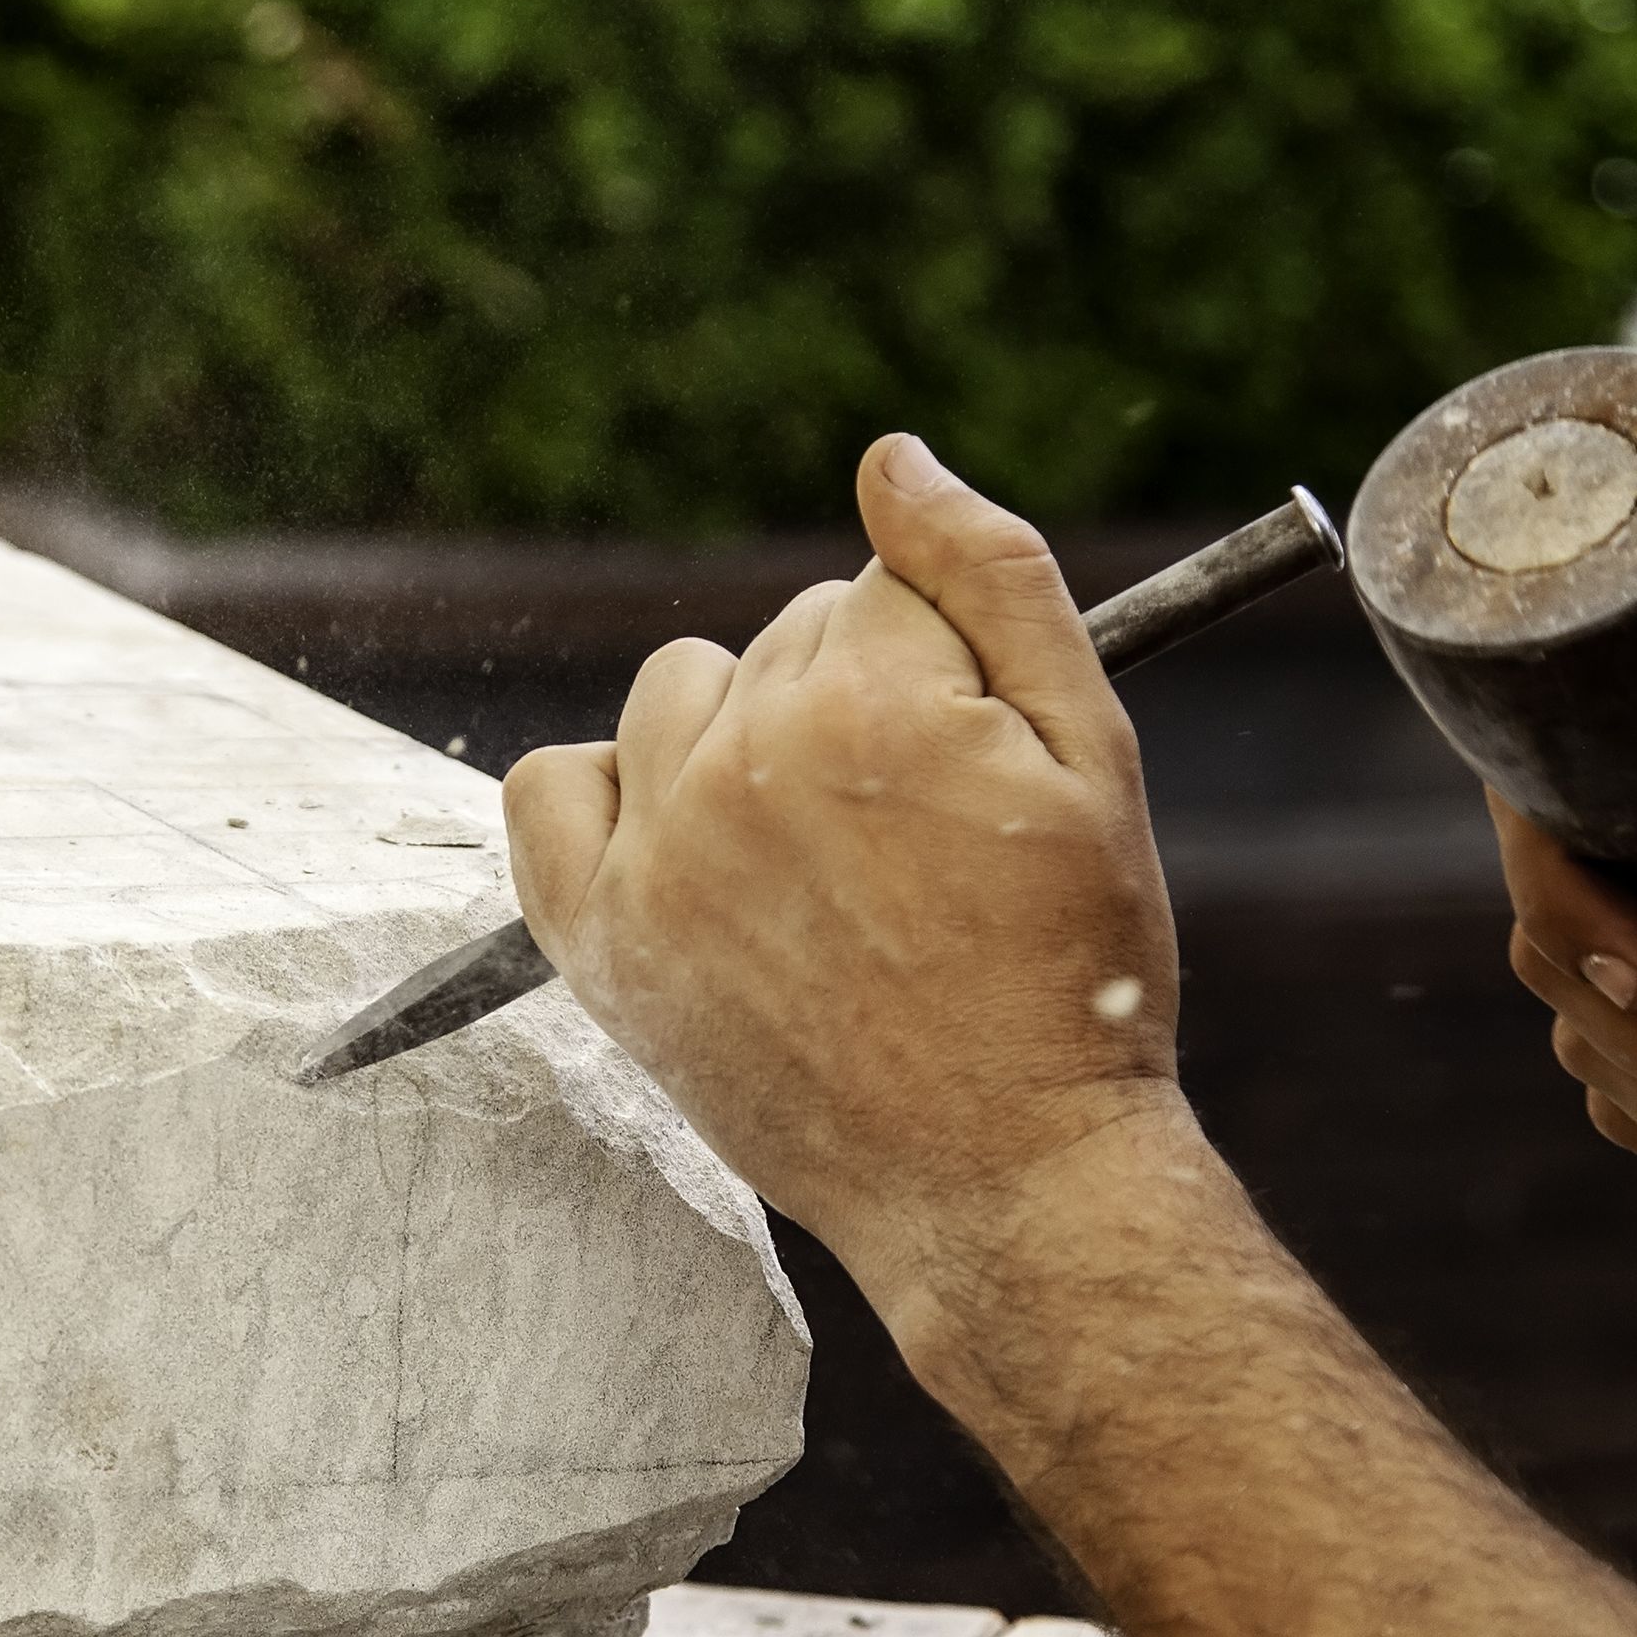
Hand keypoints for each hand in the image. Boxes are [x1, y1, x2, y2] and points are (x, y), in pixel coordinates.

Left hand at [502, 434, 1179, 1344]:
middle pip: (789, 638)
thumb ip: (994, 578)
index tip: (981, 772)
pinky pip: (546, 790)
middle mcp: (741, 761)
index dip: (954, 671)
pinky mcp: (602, 941)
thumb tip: (891, 455)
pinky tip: (684, 842)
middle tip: (924, 844)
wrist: (1002, 1180)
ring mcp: (659, 854)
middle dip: (862, 702)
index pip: (888, 589)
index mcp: (870, 698)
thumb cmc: (1071, 974)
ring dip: (745, 738)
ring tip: (826, 856)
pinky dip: (603, 792)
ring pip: (679, 693)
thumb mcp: (1091, 756)